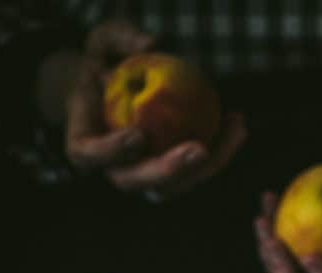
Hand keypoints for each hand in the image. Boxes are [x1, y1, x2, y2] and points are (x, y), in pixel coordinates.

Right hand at [64, 19, 245, 198]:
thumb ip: (119, 37)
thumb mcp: (101, 41)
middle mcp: (114, 168)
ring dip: (209, 166)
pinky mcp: (171, 173)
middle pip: (139, 182)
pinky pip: (195, 171)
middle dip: (171, 171)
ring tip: (235, 129)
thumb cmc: (100, 64)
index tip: (137, 134)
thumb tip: (151, 43)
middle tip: (200, 149)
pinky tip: (237, 123)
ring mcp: (144, 176)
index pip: (91, 155)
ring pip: (175, 186)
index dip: (113, 150)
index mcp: (84, 143)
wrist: (109, 91)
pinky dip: (220, 151)